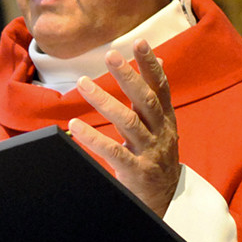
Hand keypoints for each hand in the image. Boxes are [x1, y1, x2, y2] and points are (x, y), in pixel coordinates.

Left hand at [68, 39, 179, 216]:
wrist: (166, 199)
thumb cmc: (157, 156)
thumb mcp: (162, 125)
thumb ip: (156, 97)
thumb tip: (158, 61)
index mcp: (165, 120)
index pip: (161, 87)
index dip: (152, 65)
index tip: (140, 42)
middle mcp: (160, 133)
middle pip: (146, 100)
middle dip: (129, 76)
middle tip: (111, 55)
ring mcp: (149, 152)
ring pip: (128, 122)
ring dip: (105, 101)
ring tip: (83, 83)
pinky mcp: (136, 171)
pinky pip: (113, 152)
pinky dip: (93, 138)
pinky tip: (74, 126)